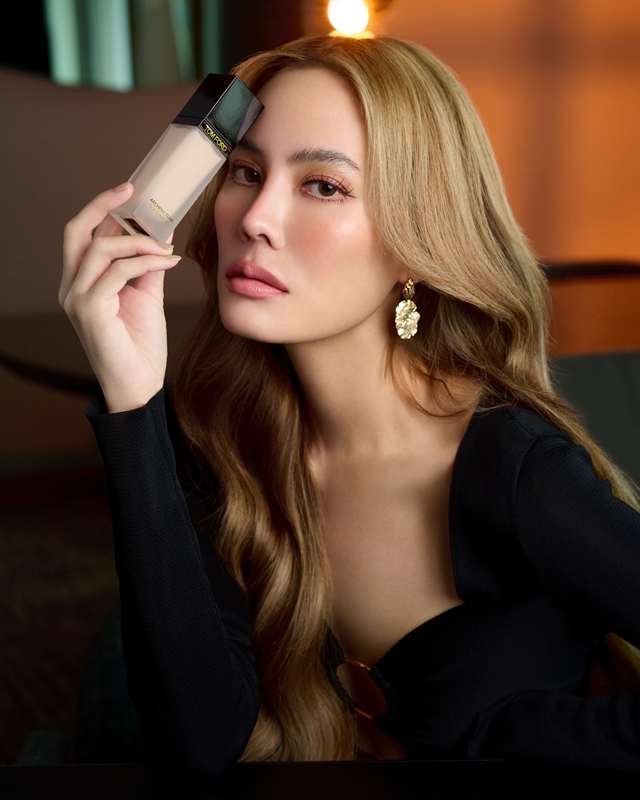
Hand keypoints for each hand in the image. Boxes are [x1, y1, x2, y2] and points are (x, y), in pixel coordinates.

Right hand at [60, 182, 181, 412]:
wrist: (139, 386)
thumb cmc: (140, 346)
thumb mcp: (146, 298)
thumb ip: (146, 269)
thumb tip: (158, 239)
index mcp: (80, 283)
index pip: (83, 235)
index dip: (104, 210)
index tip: (130, 191)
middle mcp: (71, 288)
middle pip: (76, 231)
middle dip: (102, 205)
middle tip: (132, 191)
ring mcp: (76, 298)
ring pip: (101, 248)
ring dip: (140, 241)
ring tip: (167, 248)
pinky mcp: (90, 310)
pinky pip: (117, 272)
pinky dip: (146, 261)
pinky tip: (168, 261)